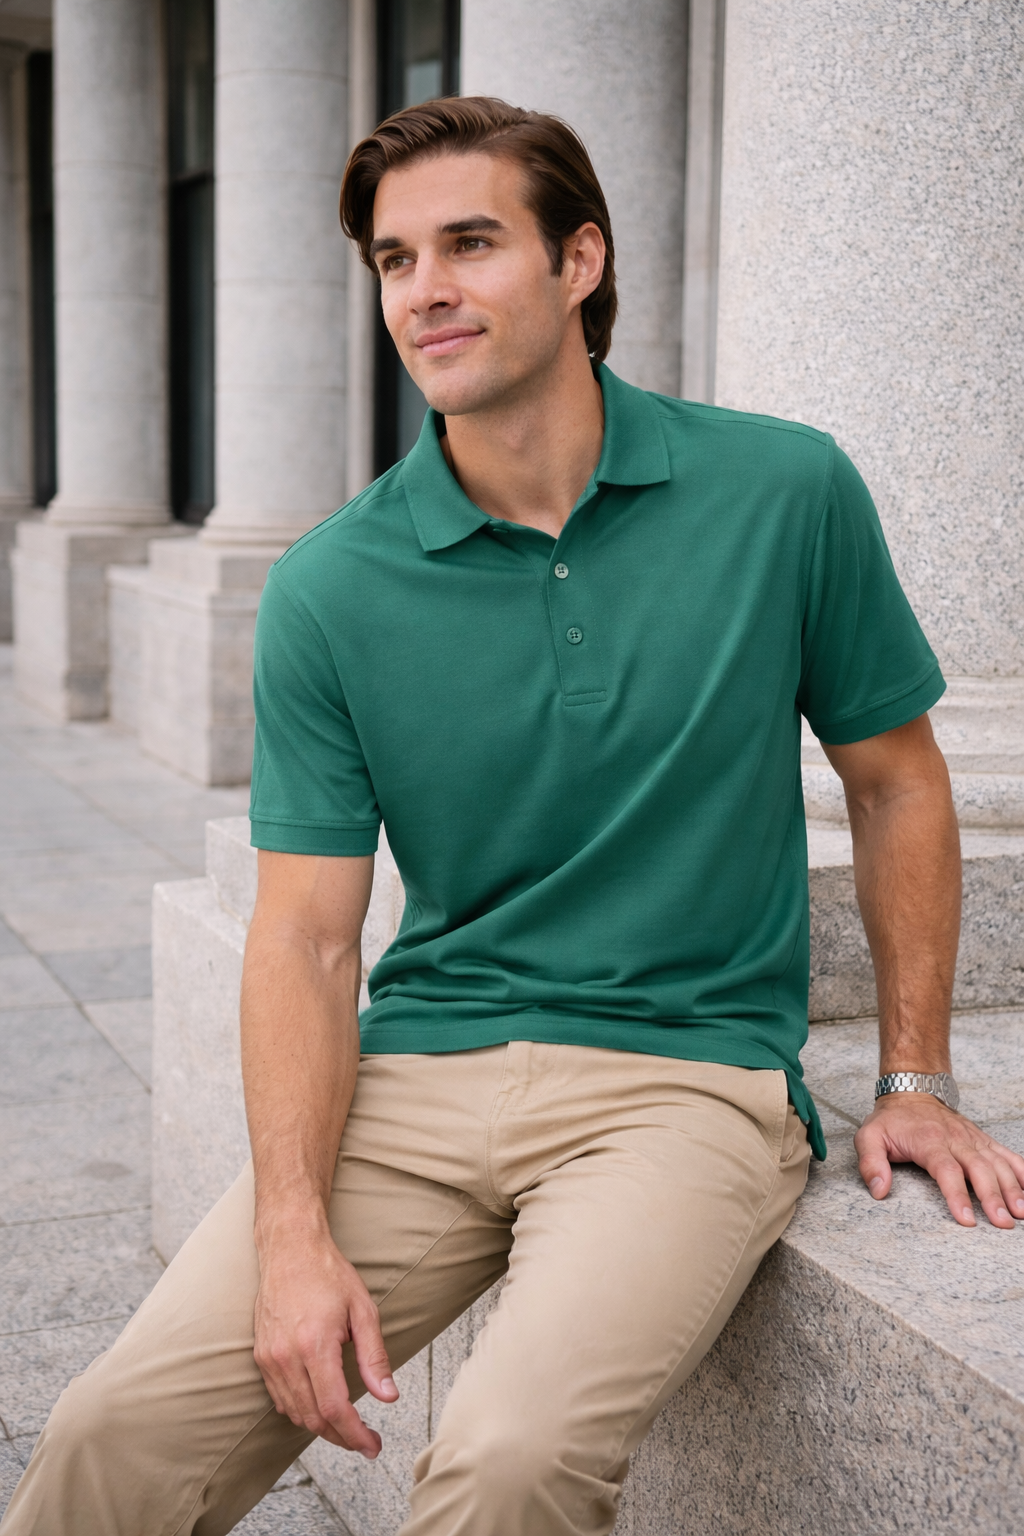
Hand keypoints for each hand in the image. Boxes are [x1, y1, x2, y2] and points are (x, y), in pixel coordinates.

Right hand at [253, 1221, 398, 1454]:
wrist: (290, 1249)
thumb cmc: (328, 1274)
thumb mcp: (363, 1310)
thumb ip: (375, 1357)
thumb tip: (388, 1397)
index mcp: (315, 1346)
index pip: (335, 1409)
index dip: (355, 1436)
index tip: (372, 1446)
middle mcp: (287, 1357)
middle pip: (313, 1419)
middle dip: (341, 1437)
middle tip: (365, 1441)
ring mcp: (269, 1358)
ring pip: (294, 1413)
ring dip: (321, 1427)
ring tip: (347, 1426)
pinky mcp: (261, 1356)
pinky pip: (279, 1398)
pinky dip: (300, 1410)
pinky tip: (319, 1405)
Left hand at [856, 1093, 1023, 1228]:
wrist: (913, 1091)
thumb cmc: (892, 1120)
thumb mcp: (869, 1136)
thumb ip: (871, 1163)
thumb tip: (879, 1190)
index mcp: (929, 1141)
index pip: (947, 1170)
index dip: (957, 1195)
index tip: (967, 1219)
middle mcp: (956, 1139)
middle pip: (980, 1169)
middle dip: (993, 1197)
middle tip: (1003, 1223)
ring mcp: (973, 1139)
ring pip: (997, 1163)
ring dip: (1012, 1188)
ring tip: (1021, 1212)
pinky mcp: (984, 1140)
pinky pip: (1007, 1154)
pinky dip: (1022, 1171)